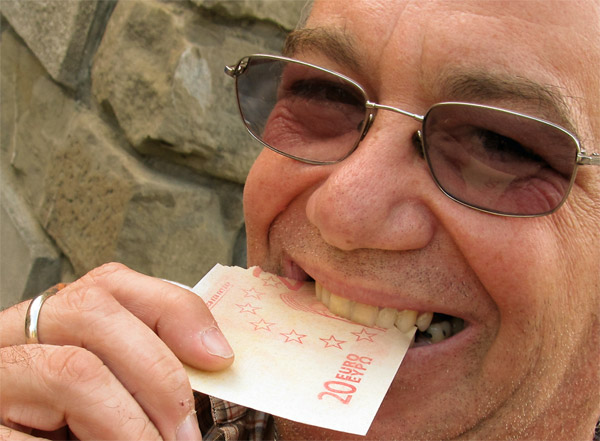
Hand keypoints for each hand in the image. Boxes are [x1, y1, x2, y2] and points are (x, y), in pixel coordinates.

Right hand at [0, 262, 233, 439]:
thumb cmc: (67, 426)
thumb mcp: (109, 391)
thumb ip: (140, 370)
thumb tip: (213, 361)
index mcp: (50, 320)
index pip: (111, 284)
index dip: (174, 310)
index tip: (218, 356)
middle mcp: (12, 334)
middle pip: (93, 313)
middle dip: (158, 372)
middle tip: (185, 431)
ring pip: (72, 370)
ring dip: (129, 423)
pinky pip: (30, 434)